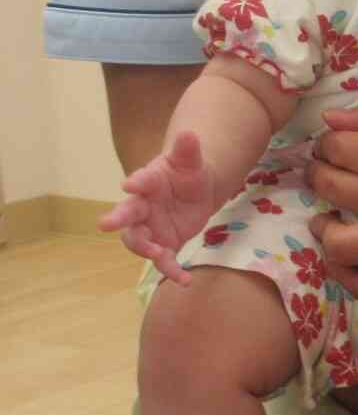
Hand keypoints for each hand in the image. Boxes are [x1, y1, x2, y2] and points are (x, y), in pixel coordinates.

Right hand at [97, 131, 216, 285]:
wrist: (194, 192)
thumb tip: (189, 133)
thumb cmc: (187, 173)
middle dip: (117, 218)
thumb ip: (188, 150)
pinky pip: (164, 261)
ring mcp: (150, 228)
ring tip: (160, 255)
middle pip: (127, 214)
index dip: (135, 182)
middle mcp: (142, 206)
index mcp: (148, 182)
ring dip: (145, 249)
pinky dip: (172, 271)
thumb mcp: (191, 161)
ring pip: (138, 241)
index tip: (130, 184)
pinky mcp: (164, 245)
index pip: (139, 181)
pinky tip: (185, 281)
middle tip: (107, 223)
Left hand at [308, 86, 357, 298]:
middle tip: (332, 166)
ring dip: (325, 227)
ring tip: (330, 215)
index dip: (329, 140)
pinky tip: (351, 259)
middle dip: (321, 172)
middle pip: (331, 189)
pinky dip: (354, 278)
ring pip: (342, 246)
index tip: (340, 139)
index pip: (335, 149)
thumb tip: (331, 123)